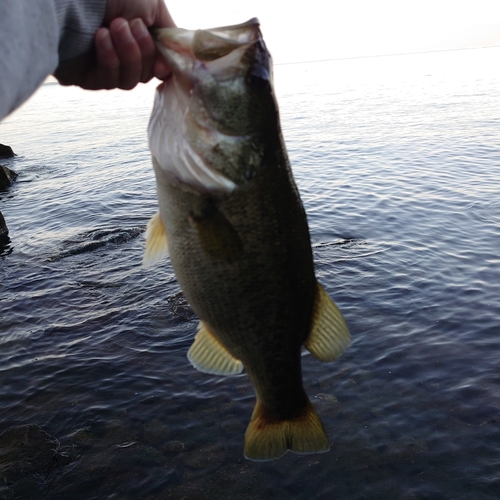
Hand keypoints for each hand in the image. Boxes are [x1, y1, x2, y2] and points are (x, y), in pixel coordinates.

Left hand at [54, 0, 174, 89]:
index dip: (161, 67)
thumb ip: (169, 35)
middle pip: (144, 75)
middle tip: (131, 24)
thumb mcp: (153, 6)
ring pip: (128, 81)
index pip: (155, 66)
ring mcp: (101, 67)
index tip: (162, 64)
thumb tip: (170, 66)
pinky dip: (109, 59)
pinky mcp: (84, 77)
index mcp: (135, 39)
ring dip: (127, 54)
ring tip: (114, 26)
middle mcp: (119, 54)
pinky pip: (107, 81)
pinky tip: (100, 37)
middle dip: (142, 52)